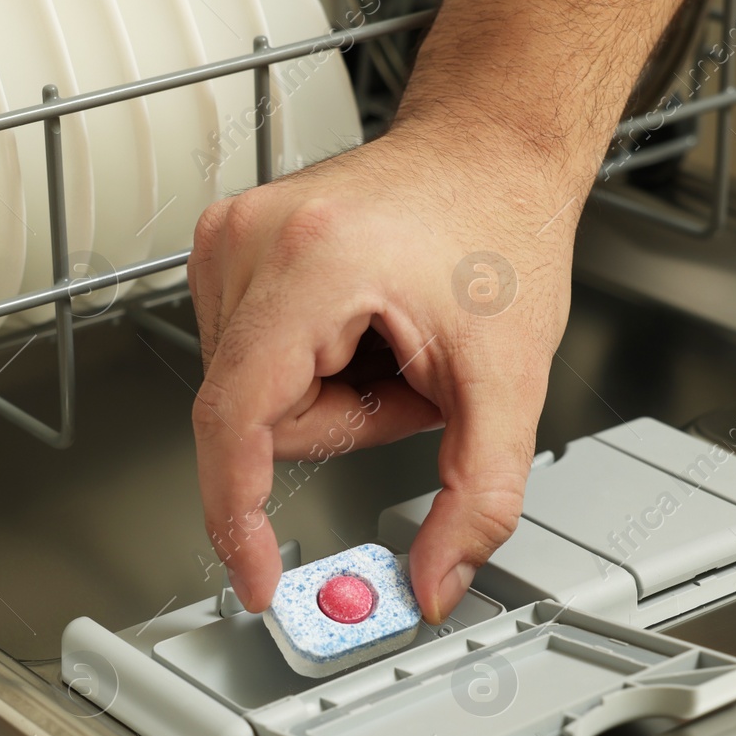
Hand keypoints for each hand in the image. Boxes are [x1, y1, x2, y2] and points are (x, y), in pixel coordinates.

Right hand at [187, 118, 586, 622]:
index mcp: (310, 265)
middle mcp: (249, 242)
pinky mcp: (226, 248)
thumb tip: (433, 582)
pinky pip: (247, 361)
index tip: (256, 578)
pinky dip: (306, 366)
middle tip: (412, 374)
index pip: (235, 424)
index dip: (238, 516)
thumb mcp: (509, 383)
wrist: (489, 153)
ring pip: (250, 397)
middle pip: (257, 419)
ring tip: (387, 340)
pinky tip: (357, 326)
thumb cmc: (499, 232)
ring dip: (325, 396)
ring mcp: (229, 239)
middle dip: (343, 422)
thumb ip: (479, 500)